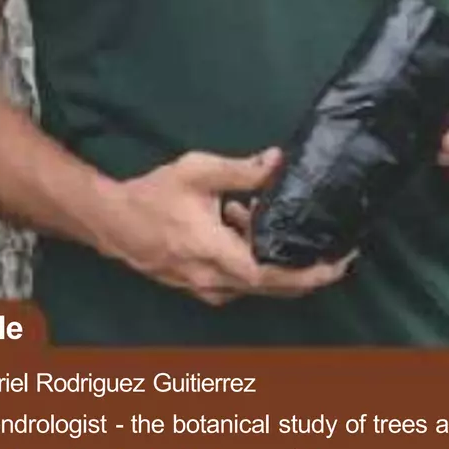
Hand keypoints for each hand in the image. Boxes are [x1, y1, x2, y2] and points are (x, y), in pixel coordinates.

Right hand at [101, 149, 355, 308]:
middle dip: (308, 271)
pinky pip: (238, 281)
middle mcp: (212, 279)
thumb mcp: (197, 172)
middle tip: (336, 252)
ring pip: (256, 284)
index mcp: (214, 253)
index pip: (271, 276)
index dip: (309, 274)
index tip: (338, 264)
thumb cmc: (151, 196)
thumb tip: (279, 161)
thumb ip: (242, 170)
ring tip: (257, 213)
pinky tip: (238, 224)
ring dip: (271, 256)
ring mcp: (204, 288)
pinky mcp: (198, 287)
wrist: (110, 221)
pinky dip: (251, 258)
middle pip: (273, 287)